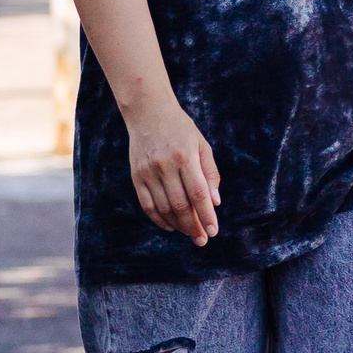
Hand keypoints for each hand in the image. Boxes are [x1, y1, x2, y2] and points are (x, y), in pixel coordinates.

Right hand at [126, 100, 220, 245]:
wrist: (148, 113)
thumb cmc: (182, 130)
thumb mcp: (202, 145)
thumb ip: (210, 173)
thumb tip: (215, 203)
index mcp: (185, 157)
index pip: (198, 194)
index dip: (206, 215)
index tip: (213, 232)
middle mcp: (165, 165)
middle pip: (180, 205)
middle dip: (193, 226)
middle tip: (202, 239)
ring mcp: (148, 172)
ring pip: (163, 208)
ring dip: (178, 225)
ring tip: (190, 233)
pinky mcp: (136, 176)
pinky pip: (147, 205)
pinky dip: (159, 219)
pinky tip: (171, 226)